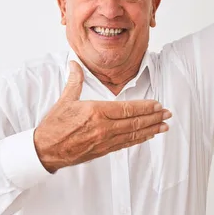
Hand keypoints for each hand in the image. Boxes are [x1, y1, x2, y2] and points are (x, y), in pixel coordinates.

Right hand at [33, 61, 171, 172]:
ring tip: (163, 126)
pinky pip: (125, 144)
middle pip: (134, 122)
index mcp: (96, 112)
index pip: (127, 108)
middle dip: (153, 118)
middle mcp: (103, 127)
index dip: (145, 107)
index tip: (157, 105)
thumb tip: (75, 63)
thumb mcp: (65, 99)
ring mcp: (104, 141)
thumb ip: (75, 80)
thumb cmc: (54, 125)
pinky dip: (138, 140)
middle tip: (167, 114)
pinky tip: (147, 137)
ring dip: (150, 130)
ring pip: (132, 134)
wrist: (46, 149)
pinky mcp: (102, 150)